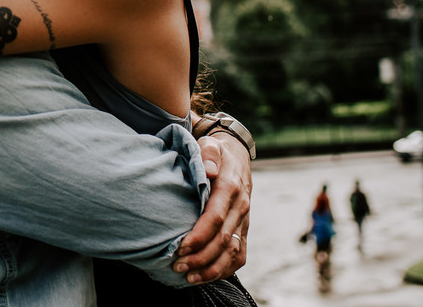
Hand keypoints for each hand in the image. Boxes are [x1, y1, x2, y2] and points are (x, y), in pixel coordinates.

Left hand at [173, 133, 251, 282]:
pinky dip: (224, 269)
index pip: (216, 218)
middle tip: (178, 266)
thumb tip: (209, 169)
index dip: (199, 236)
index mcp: (230, 188)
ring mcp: (244, 220)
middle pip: (223, 240)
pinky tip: (205, 276)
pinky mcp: (244, 229)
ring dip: (212, 268)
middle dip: (201, 257)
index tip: (180, 247)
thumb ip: (209, 153)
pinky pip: (240, 254)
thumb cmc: (216, 152)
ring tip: (189, 276)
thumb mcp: (210, 145)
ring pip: (233, 252)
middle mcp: (240, 207)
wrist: (236, 155)